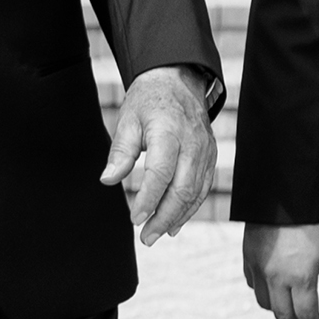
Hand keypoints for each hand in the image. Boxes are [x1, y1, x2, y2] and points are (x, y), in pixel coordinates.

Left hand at [103, 65, 216, 244]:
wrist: (177, 80)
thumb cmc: (148, 102)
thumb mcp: (127, 120)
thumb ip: (120, 152)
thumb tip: (107, 180)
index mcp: (168, 132)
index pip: (161, 173)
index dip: (149, 199)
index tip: (135, 218)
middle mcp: (192, 144)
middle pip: (182, 188)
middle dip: (164, 217)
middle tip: (146, 237)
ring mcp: (205, 151)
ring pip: (196, 192)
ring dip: (177, 217)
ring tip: (157, 235)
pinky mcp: (210, 156)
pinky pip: (204, 187)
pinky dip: (190, 208)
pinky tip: (175, 223)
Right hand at [244, 221, 318, 318]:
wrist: (285, 195)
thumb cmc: (315, 222)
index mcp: (301, 277)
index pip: (306, 315)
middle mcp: (276, 278)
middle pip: (283, 315)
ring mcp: (259, 268)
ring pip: (265, 303)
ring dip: (279, 309)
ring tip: (291, 304)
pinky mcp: (248, 258)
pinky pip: (253, 285)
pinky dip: (264, 291)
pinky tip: (275, 285)